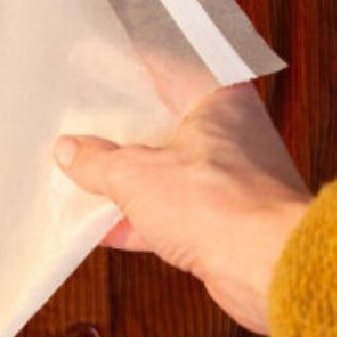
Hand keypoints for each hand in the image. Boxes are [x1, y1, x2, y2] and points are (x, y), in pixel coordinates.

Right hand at [52, 80, 312, 335]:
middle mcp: (230, 137)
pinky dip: (137, 221)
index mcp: (219, 102)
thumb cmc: (219, 206)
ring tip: (82, 174)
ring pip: (164, 172)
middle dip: (120, 131)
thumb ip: (97, 161)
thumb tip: (70, 151)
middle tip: (80, 123)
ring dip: (125, 180)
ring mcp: (227, 182)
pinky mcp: (220, 223)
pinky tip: (101, 228)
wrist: (266, 269)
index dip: (132, 69)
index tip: (98, 66)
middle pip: (163, 125)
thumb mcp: (135, 174)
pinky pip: (168, 215)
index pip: (169, 70)